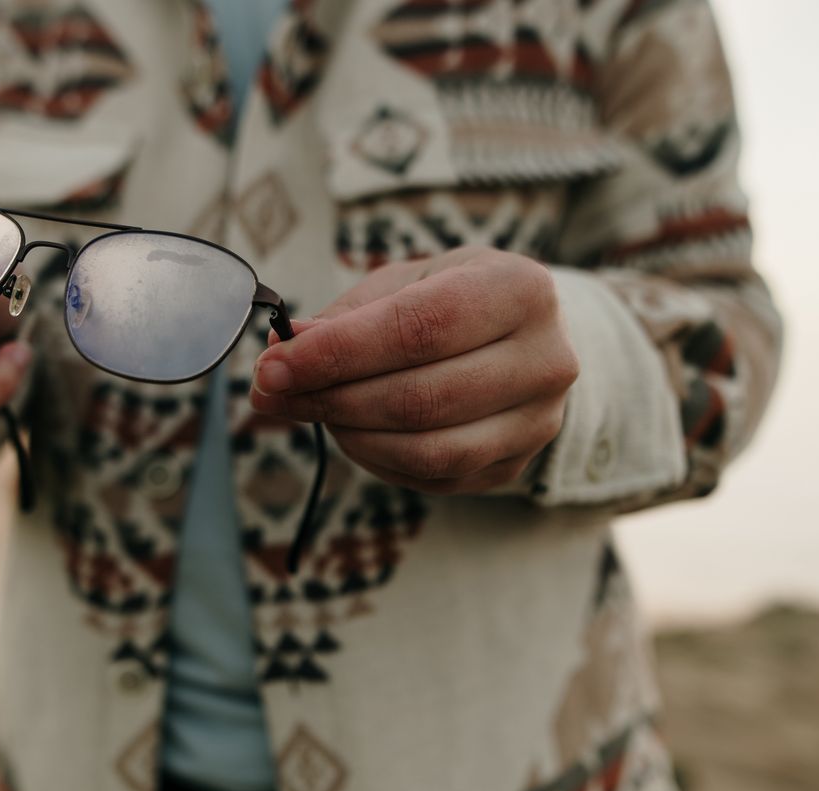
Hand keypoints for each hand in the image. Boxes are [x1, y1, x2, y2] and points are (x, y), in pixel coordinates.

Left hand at [250, 247, 578, 494]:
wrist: (520, 339)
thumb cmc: (453, 301)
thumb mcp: (407, 283)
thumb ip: (348, 316)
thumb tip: (283, 354)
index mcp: (520, 290)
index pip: (420, 328)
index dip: (341, 351)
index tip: (276, 363)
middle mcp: (545, 358)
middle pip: (422, 396)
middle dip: (332, 397)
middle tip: (272, 392)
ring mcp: (538, 421)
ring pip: (429, 449)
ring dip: (350, 434)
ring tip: (310, 409)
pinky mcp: (515, 465)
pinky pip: (432, 478)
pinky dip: (375, 459)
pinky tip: (349, 431)